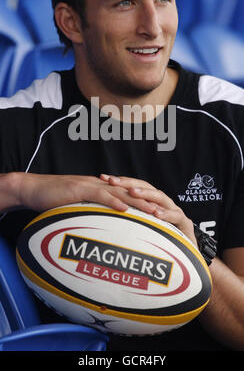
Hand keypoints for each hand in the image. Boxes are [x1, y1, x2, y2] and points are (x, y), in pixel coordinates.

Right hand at [13, 172, 157, 214]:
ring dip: (139, 202)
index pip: (127, 196)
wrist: (34, 190)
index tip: (160, 215)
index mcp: (101, 190)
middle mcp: (100, 186)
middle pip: (130, 193)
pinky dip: (114, 202)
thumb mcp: (77, 208)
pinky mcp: (80, 189)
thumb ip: (91, 213)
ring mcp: (91, 186)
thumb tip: (103, 228)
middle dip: (149, 203)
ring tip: (155, 211)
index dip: (144, 204)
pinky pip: (100, 195)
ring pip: (120, 193)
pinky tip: (126, 209)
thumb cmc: (53, 201)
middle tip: (166, 214)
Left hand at [100, 174, 196, 245]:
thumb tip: (104, 214)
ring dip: (146, 194)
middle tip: (113, 181)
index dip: (120, 181)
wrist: (188, 252)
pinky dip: (165, 214)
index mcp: (152, 201)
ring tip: (132, 192)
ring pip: (160, 198)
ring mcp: (173, 211)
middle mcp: (162, 202)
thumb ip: (129, 218)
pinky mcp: (184, 223)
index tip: (103, 177)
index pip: (135, 186)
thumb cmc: (162, 239)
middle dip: (129, 183)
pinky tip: (156, 213)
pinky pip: (175, 216)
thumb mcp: (143, 227)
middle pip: (145, 187)